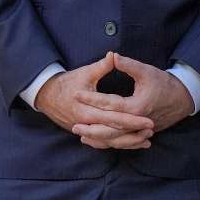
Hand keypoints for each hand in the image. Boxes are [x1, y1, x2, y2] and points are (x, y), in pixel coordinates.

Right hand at [35, 52, 154, 149]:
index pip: (113, 118)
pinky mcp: (86, 132)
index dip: (131, 120)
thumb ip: (102, 66)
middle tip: (152, 129)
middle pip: (113, 132)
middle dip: (133, 132)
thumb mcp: (85, 73)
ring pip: (109, 141)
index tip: (149, 119)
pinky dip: (119, 143)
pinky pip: (104, 142)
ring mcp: (85, 130)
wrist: (47, 95)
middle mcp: (85, 124)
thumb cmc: (68, 82)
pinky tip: (134, 143)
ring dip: (128, 142)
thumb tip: (114, 55)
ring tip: (147, 139)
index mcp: (86, 110)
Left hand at [72, 54, 194, 148]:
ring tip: (81, 134)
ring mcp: (139, 130)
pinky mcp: (140, 133)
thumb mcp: (147, 71)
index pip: (109, 104)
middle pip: (109, 127)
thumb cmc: (164, 83)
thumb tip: (113, 56)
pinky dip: (107, 142)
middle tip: (73, 123)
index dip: (92, 98)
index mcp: (137, 106)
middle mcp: (137, 121)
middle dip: (90, 126)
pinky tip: (95, 141)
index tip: (76, 94)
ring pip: (114, 138)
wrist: (183, 98)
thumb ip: (129, 65)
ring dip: (97, 137)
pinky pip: (121, 141)